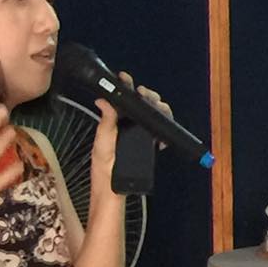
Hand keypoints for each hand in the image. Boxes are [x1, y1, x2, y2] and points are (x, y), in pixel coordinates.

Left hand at [90, 72, 175, 194]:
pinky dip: (165, 130)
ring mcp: (140, 135)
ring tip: (158, 106)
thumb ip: (106, 121)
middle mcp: (129, 126)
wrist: (113, 188)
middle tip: (145, 93)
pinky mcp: (149, 145)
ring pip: (155, 115)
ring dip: (159, 108)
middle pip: (144, 104)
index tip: (125, 78)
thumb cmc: (104, 166)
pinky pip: (161, 133)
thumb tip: (102, 100)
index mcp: (116, 121)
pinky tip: (162, 133)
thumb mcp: (102, 141)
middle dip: (149, 95)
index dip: (127, 87)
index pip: (124, 99)